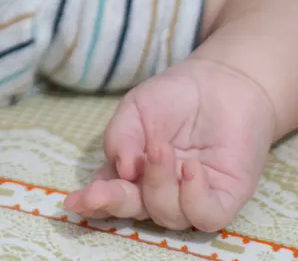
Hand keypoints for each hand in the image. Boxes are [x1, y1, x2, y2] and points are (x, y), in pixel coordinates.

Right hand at [65, 58, 275, 231]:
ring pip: (167, 216)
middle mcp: (159, 190)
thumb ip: (121, 137)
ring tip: (162, 148)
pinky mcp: (225, 196)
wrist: (221, 81)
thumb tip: (123, 170)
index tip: (73, 201)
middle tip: (103, 191)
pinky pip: (206, 215)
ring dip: (158, 184)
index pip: (110, 195)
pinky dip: (193, 196)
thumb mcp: (135, 109)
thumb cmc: (174, 97)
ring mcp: (191, 196)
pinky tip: (189, 168)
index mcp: (132, 174)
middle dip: (114, 202)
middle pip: (134, 211)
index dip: (92, 202)